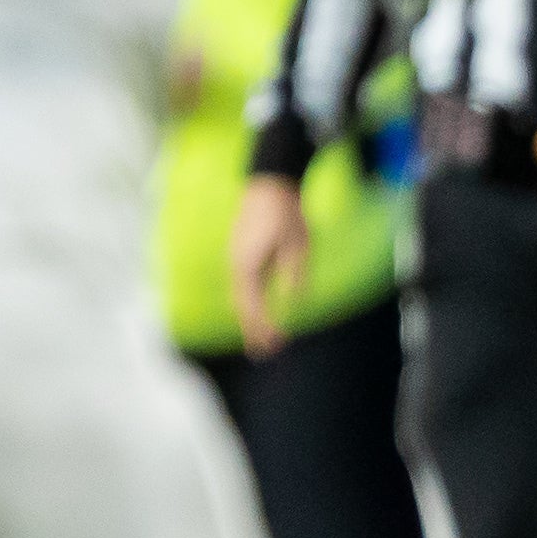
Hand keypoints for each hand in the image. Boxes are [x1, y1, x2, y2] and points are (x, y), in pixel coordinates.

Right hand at [228, 174, 310, 360]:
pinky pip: (243, 285)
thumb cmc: (287, 214)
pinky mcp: (241, 253)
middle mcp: (237, 265)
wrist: (270, 185)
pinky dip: (249, 302)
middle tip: (264, 352)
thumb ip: (295, 275)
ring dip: (250, 317)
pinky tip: (257, 312)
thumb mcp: (299, 246)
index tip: (275, 344)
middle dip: (253, 329)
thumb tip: (294, 301)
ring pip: (241, 296)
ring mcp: (236, 258)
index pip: (254, 306)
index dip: (263, 327)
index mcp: (248, 266)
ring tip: (260, 338)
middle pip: (243, 305)